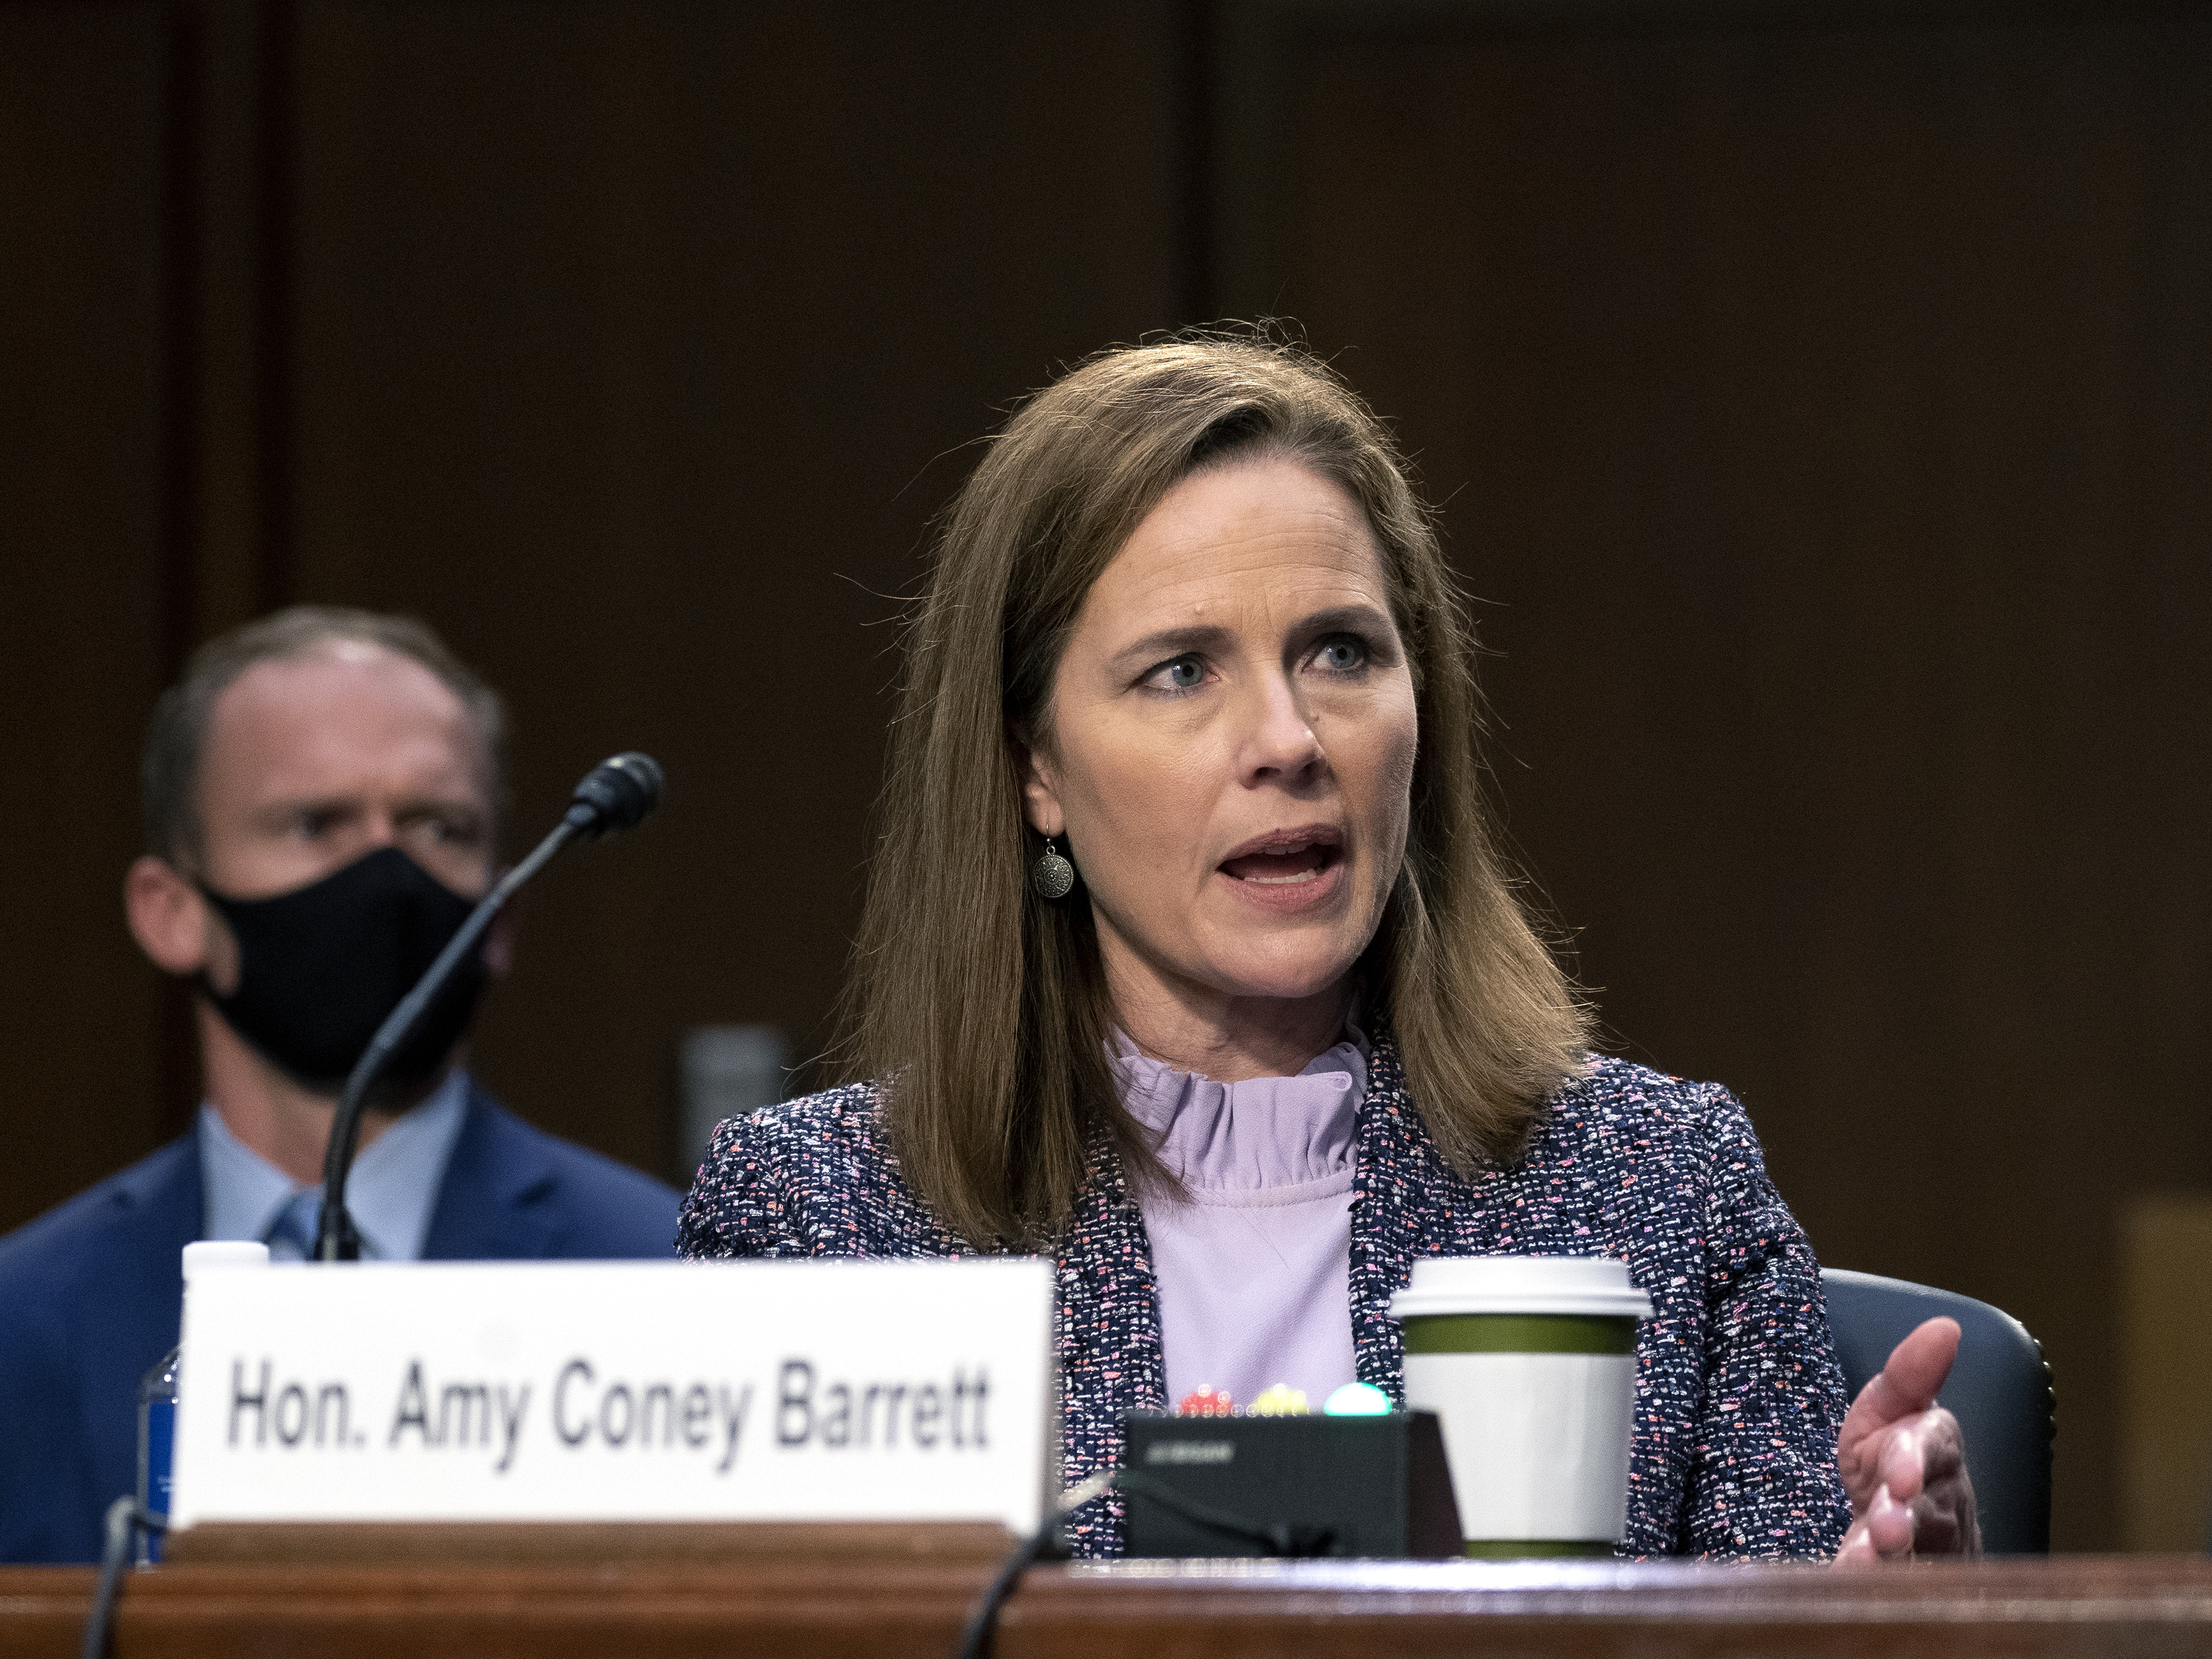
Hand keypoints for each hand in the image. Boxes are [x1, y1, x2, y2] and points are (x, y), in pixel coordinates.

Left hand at [1833, 1316, 1980, 1564]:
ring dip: (1889, 1561)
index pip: (1935, 1450)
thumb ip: (1911, 1372)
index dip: (1917, 1463)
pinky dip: (1870, 1583)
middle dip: (1904, 1521)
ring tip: (1860, 1564)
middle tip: (1881, 1530)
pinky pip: (1896, 1583)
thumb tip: (1945, 1326)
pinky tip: (1844, 1579)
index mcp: (1935, 1447)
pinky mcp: (1907, 1578)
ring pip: (1918, 1555)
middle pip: (1930, 1512)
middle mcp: (1941, 1499)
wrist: (1893, 1516)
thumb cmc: (1891, 1452)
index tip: (1897, 1478)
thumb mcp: (1889, 1407)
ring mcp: (1928, 1545)